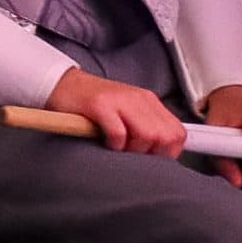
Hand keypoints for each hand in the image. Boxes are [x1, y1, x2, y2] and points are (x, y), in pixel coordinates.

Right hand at [47, 66, 186, 157]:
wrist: (63, 84)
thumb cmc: (95, 105)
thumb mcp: (128, 111)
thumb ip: (147, 126)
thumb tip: (163, 153)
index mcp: (149, 101)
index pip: (177, 133)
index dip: (169, 152)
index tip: (152, 158)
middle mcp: (138, 98)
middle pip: (165, 137)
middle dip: (151, 154)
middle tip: (133, 153)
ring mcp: (119, 100)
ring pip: (147, 135)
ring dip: (134, 150)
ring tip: (119, 148)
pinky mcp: (99, 105)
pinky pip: (119, 134)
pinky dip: (114, 145)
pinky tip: (105, 142)